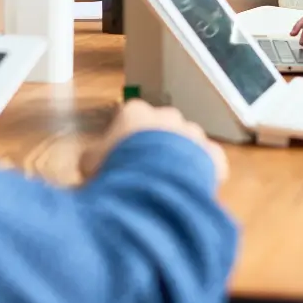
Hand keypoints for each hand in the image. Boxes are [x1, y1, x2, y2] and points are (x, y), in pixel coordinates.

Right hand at [80, 99, 228, 184]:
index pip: (130, 118)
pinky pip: (208, 162)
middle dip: (155, 146)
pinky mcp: (213, 154)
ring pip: (186, 144)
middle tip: (145, 173)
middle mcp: (166, 116)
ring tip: (167, 185)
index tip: (122, 158)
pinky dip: (202, 174)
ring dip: (179, 159)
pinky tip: (190, 190)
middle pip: (161, 128)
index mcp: (135, 112)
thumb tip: (91, 161)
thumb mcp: (89, 164)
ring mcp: (192, 134)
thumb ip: (92, 157)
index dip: (125, 140)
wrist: (155, 187)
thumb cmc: (117, 170)